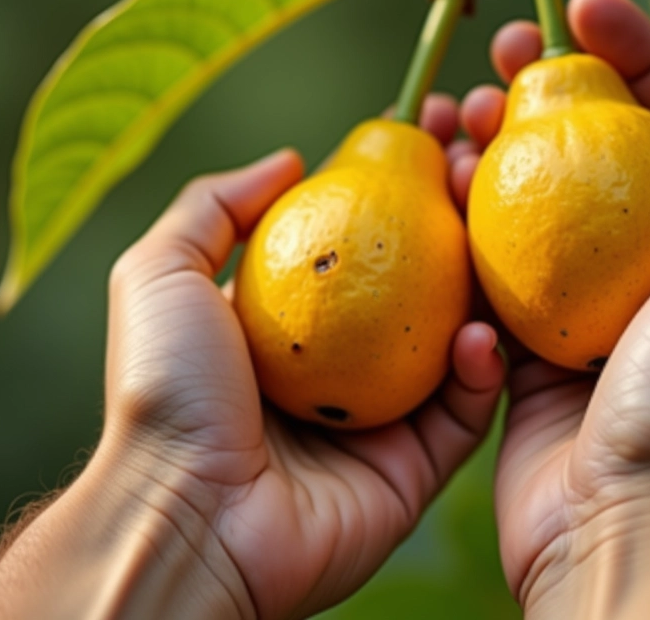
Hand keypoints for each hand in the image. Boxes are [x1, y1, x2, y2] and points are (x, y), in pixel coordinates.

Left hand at [0, 100, 504, 619]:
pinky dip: (482, 369)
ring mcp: (381, 418)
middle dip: (455, 222)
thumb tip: (290, 159)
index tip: (430, 133)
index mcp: (288, 323)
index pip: (357, 237)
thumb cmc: (167, 391)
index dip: (393, 183)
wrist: (186, 515)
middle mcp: (340, 365)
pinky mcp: (415, 469)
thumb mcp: (159, 273)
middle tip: (475, 172)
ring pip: (455, 342)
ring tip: (490, 237)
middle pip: (417, 281)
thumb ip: (212, 206)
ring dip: (484, 285)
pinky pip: (467, 412)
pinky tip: (481, 331)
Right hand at [453, 0, 649, 617]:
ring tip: (455, 109)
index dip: (640, 54)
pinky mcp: (529, 350)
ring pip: (539, 202)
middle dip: (557, 88)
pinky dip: (468, 221)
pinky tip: (439, 183)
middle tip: (502, 48)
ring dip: (500, 148)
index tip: (580, 7)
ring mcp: (589, 310)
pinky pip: (494, 267)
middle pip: (604, 151)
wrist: (617, 536)